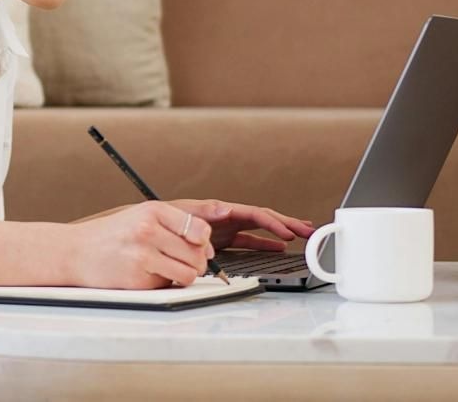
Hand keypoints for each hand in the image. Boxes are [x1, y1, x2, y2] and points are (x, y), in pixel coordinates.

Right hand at [65, 201, 218, 289]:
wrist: (75, 252)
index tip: (198, 245)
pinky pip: (168, 285)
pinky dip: (163, 283)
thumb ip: (175, 224)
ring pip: (188, 273)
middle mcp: (148, 231)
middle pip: (197, 254)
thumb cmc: (112, 234)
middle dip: (196, 261)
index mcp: (153, 211)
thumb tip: (207, 247)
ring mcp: (143, 256)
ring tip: (167, 268)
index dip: (204, 242)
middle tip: (181, 260)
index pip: (199, 229)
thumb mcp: (141, 215)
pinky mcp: (138, 279)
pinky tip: (147, 273)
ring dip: (183, 275)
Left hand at [164, 199, 315, 251]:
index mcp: (222, 210)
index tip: (288, 233)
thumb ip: (204, 211)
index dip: (273, 223)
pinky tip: (279, 248)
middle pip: (264, 219)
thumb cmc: (164, 218)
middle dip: (287, 223)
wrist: (149, 229)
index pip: (255, 214)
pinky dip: (265, 244)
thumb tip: (224, 209)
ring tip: (303, 235)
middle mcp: (228, 218)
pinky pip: (250, 241)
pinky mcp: (223, 240)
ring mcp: (227, 229)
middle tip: (309, 230)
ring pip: (261, 230)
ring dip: (281, 233)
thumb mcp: (183, 212)